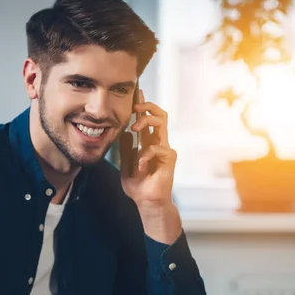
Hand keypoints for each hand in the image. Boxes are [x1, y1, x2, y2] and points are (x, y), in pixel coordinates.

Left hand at [119, 90, 176, 208]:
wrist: (146, 202)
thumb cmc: (138, 186)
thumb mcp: (126, 164)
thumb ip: (126, 149)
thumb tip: (125, 133)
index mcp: (149, 142)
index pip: (148, 119)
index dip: (143, 105)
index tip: (137, 92)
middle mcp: (159, 143)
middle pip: (159, 114)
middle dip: (146, 106)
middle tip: (133, 108)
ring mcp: (165, 149)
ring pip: (161, 121)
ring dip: (146, 120)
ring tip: (134, 128)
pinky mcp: (169, 158)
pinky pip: (156, 147)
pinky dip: (144, 155)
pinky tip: (140, 167)